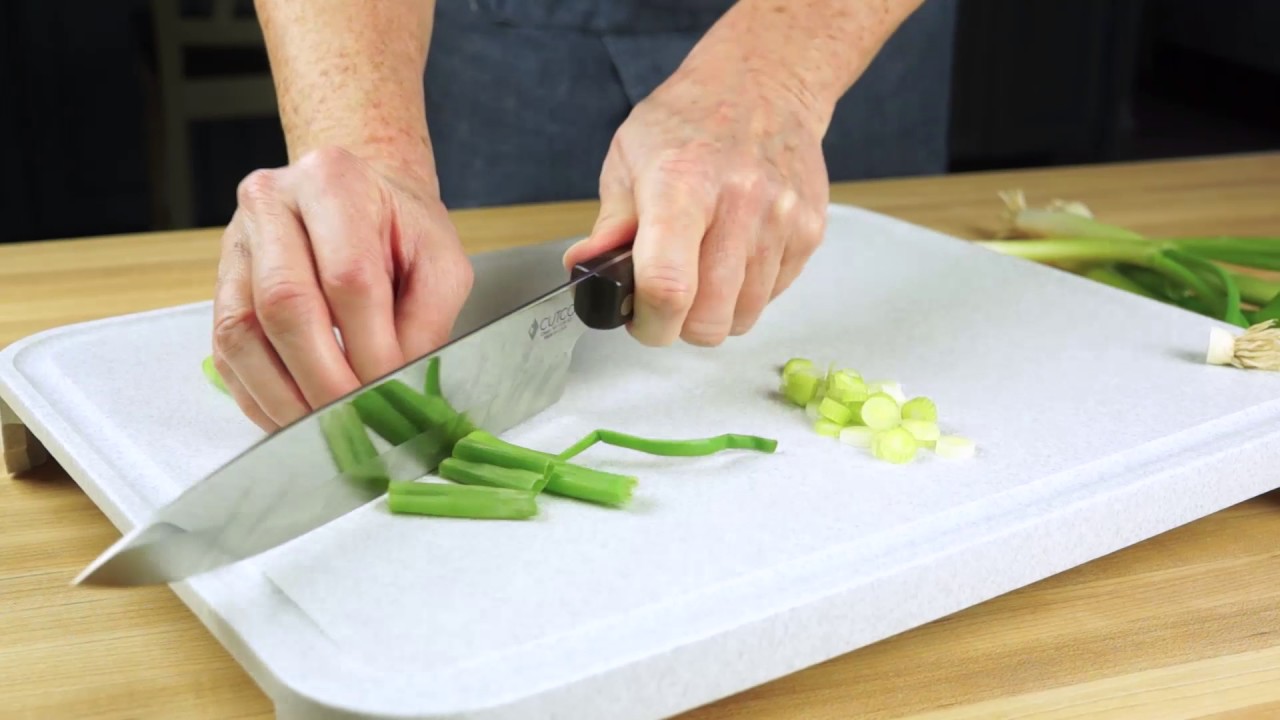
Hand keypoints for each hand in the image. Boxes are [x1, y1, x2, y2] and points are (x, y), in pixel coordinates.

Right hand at [212, 147, 472, 431]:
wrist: (359, 196)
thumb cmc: (400, 229)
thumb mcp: (439, 261)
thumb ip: (428, 321)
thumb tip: (399, 388)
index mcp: (333, 182)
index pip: (348, 277)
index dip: (370, 347)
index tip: (392, 391)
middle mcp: (271, 204)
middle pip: (285, 305)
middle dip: (325, 379)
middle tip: (358, 421)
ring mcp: (236, 244)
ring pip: (243, 333)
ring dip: (286, 397)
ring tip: (326, 430)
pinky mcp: (220, 285)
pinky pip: (226, 352)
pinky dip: (262, 396)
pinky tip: (296, 420)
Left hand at [564, 63, 829, 346]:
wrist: (765, 84)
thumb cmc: (690, 119)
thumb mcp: (629, 157)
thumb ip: (610, 223)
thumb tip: (584, 268)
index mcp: (683, 185)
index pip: (669, 285)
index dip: (650, 323)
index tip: (640, 321)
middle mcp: (740, 204)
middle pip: (710, 318)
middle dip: (680, 326)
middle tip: (667, 300)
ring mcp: (782, 220)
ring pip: (743, 317)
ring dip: (717, 311)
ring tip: (702, 272)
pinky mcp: (809, 232)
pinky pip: (772, 296)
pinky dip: (748, 292)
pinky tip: (734, 255)